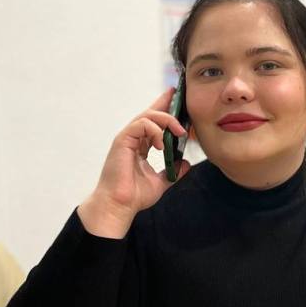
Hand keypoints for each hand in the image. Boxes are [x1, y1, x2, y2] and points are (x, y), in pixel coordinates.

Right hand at [78, 87, 190, 235]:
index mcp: (139, 146)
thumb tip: (186, 163)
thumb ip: (173, 172)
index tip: (178, 101)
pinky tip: (162, 144)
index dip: (164, 110)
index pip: (153, 123)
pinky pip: (140, 125)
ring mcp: (127, 139)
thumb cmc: (134, 196)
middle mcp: (132, 139)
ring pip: (147, 116)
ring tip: (179, 132)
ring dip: (166, 120)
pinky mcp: (122, 140)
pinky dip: (154, 130)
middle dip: (166, 105)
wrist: (120, 206)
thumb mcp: (161, 182)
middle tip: (182, 105)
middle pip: (150, 114)